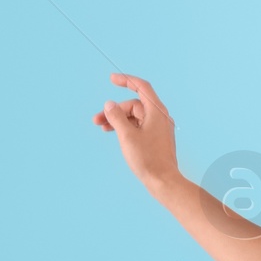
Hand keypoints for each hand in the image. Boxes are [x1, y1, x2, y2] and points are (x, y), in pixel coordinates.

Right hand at [93, 73, 180, 192]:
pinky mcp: (156, 139)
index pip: (142, 87)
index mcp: (157, 111)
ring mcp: (159, 128)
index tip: (112, 79)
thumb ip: (116, 117)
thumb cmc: (148, 159)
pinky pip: (138, 127)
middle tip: (97, 119)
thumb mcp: (127, 136)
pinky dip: (126, 127)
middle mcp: (160, 117)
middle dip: (115, 110)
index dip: (126, 80)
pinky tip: (113, 132)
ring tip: (101, 126)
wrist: (163, 182)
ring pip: (135, 117)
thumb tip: (109, 104)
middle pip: (134, 105)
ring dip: (118, 119)